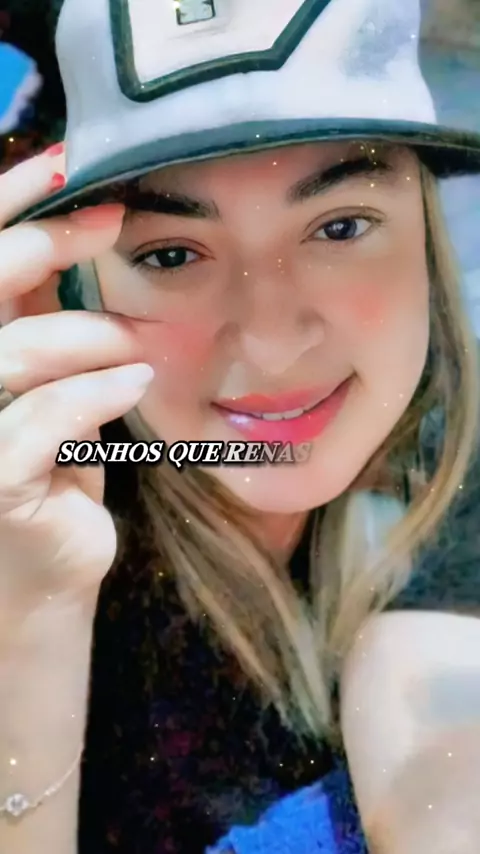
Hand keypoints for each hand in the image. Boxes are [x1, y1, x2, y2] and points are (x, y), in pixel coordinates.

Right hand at [0, 147, 152, 636]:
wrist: (46, 568)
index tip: (67, 164)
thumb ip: (47, 322)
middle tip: (112, 221)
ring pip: (20, 351)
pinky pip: (49, 416)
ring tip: (141, 349)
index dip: (11, 201)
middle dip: (47, 242)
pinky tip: (135, 388)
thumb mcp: (51, 383)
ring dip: (94, 337)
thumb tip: (78, 233)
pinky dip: (99, 394)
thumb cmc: (53, 471)